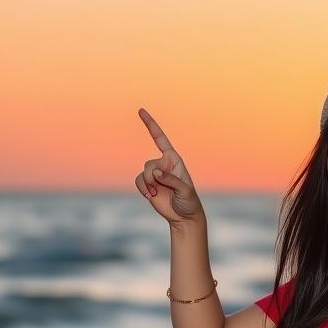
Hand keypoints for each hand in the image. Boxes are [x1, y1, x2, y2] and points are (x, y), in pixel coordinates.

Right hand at [135, 107, 204, 225]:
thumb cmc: (189, 201)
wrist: (183, 216)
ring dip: (148, 185)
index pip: (160, 139)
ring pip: (143, 173)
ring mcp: (154, 174)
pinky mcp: (148, 184)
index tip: (140, 111)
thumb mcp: (185, 190)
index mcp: (174, 160)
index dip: (150, 125)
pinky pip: (138, 181)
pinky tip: (150, 196)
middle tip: (162, 188)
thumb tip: (156, 173)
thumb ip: (171, 180)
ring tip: (157, 194)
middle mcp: (163, 164)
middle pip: (149, 165)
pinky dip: (142, 189)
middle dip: (153, 178)